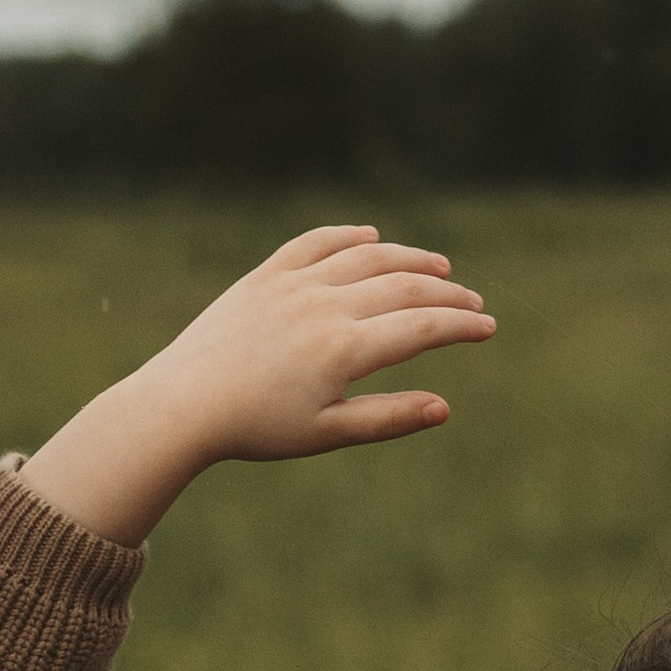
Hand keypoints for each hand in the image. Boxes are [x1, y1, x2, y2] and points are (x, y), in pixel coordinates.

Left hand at [16, 226, 495, 547]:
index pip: (421, 326)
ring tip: (438, 267)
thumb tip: (445, 407)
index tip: (488, 326)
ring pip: (366, 257)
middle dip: (446, 292)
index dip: (461, 324)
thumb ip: (388, 417)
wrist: (183, 404)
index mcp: (344, 348)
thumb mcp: (326, 432)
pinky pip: (315, 243)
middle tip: (473, 302)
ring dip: (408, 259)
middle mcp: (325, 306)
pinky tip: (370, 237)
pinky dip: (348, 237)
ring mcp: (294, 284)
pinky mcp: (265, 276)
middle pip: (403, 286)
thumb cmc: (256, 428)